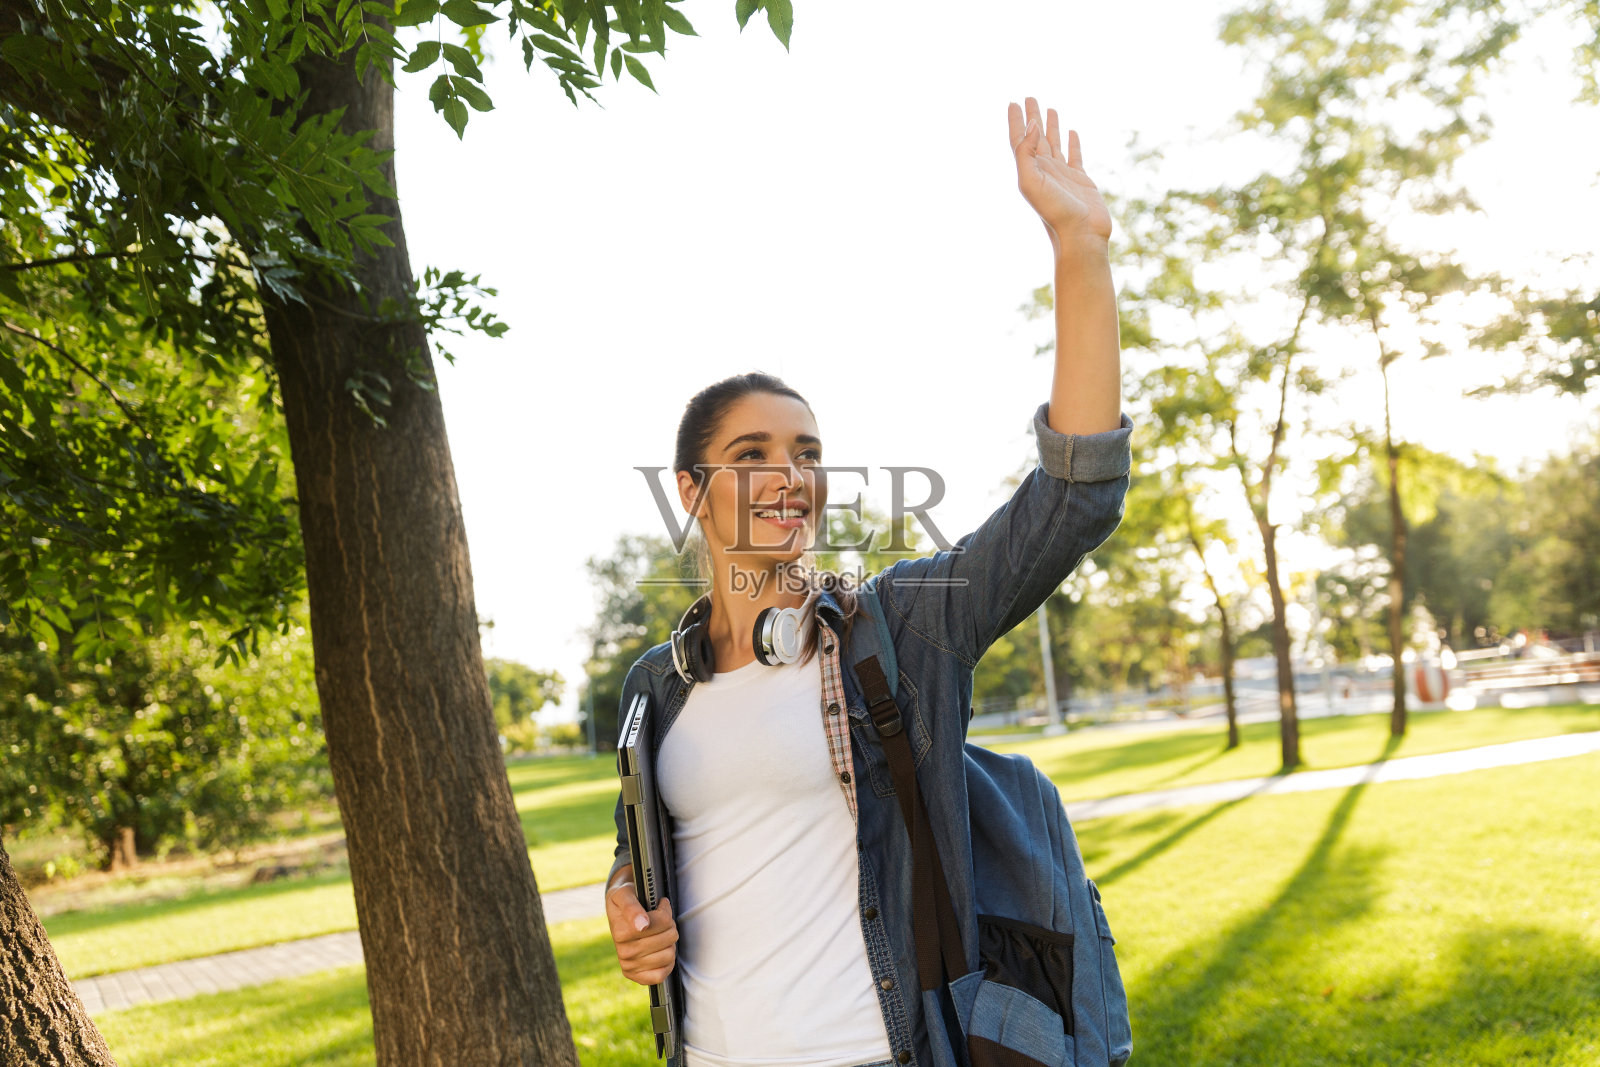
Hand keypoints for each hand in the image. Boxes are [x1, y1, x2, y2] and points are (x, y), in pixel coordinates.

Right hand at [606, 870, 678, 985]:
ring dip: (670, 943)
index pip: (662, 921)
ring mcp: (629, 966)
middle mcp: (623, 952)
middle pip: (669, 937)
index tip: (659, 905)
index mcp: (620, 932)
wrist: (617, 914)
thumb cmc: (625, 901)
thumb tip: (642, 925)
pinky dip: (667, 963)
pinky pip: (661, 975)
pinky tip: (661, 951)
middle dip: (669, 926)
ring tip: (660, 935)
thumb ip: (631, 907)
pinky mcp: (636, 977)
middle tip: (660, 921)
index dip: (665, 911)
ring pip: (669, 955)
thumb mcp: (624, 894)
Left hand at [1008, 97, 1112, 246]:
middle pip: (1035, 137)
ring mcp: (1062, 174)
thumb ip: (1025, 153)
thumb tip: (1031, 125)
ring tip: (1049, 108)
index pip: (1019, 139)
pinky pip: (1075, 155)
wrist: (1080, 235)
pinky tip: (1071, 132)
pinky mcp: (1080, 179)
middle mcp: (1044, 170)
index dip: (1015, 121)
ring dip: (1051, 126)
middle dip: (1032, 117)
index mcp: (1030, 170)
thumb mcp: (1031, 181)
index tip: (1013, 102)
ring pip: (1054, 143)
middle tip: (1029, 97)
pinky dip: (1072, 142)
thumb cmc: (1054, 212)